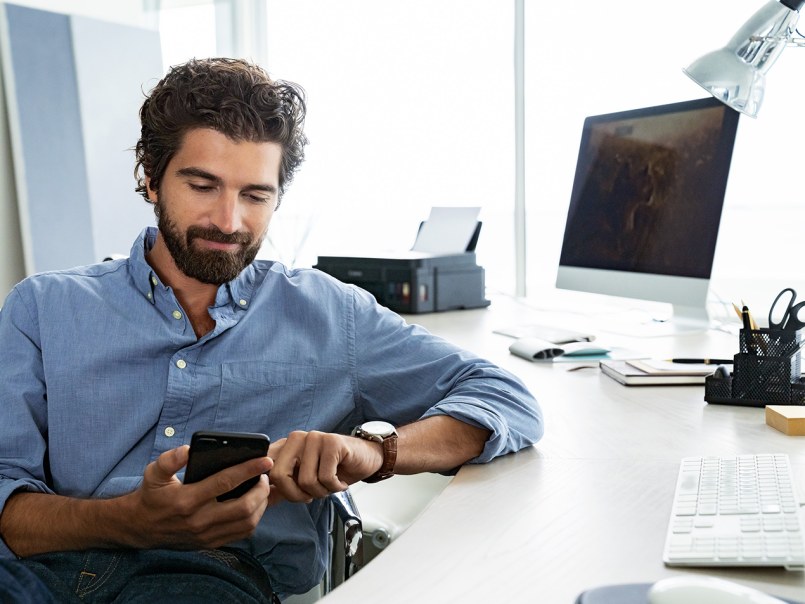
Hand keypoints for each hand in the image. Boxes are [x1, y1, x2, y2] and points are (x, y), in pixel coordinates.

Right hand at [121, 445, 271, 549]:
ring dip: (261, 505)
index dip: (248, 470)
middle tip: (265, 475)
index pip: (225, 482)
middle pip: (243, 507)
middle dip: (261, 489)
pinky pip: (241, 533)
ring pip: (246, 523)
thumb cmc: (152, 495)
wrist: (141, 527)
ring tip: (263, 488)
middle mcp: (199, 520)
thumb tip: (187, 450)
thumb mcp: (153, 473)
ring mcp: (206, 535)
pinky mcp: (211, 543)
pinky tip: (256, 504)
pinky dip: (254, 518)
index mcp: (187, 500)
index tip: (264, 460)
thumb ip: (169, 460)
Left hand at [268, 431, 382, 503]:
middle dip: (296, 495)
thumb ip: (284, 483)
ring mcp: (314, 437)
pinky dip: (335, 487)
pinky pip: (326, 477)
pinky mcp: (332, 442)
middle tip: (311, 497)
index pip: (266, 468)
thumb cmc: (335, 470)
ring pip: (305, 480)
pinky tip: (341, 482)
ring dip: (321, 492)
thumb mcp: (304, 477)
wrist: (366, 458)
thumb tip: (264, 496)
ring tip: (330, 485)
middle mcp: (297, 438)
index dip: (275, 488)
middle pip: (279, 475)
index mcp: (286, 445)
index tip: (293, 496)